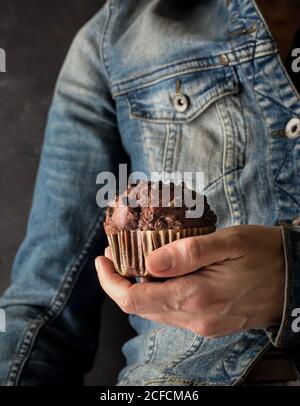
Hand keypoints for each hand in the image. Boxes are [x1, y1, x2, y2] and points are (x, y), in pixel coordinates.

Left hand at [95, 225, 284, 336]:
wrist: (295, 280)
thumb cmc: (264, 254)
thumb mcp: (229, 242)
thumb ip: (187, 253)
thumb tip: (148, 262)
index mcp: (195, 297)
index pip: (133, 299)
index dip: (109, 281)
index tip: (102, 259)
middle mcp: (194, 318)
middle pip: (138, 307)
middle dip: (119, 281)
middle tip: (115, 253)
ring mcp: (201, 324)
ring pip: (153, 310)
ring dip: (137, 287)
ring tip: (134, 259)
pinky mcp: (208, 323)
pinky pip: (171, 312)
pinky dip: (156, 293)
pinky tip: (160, 273)